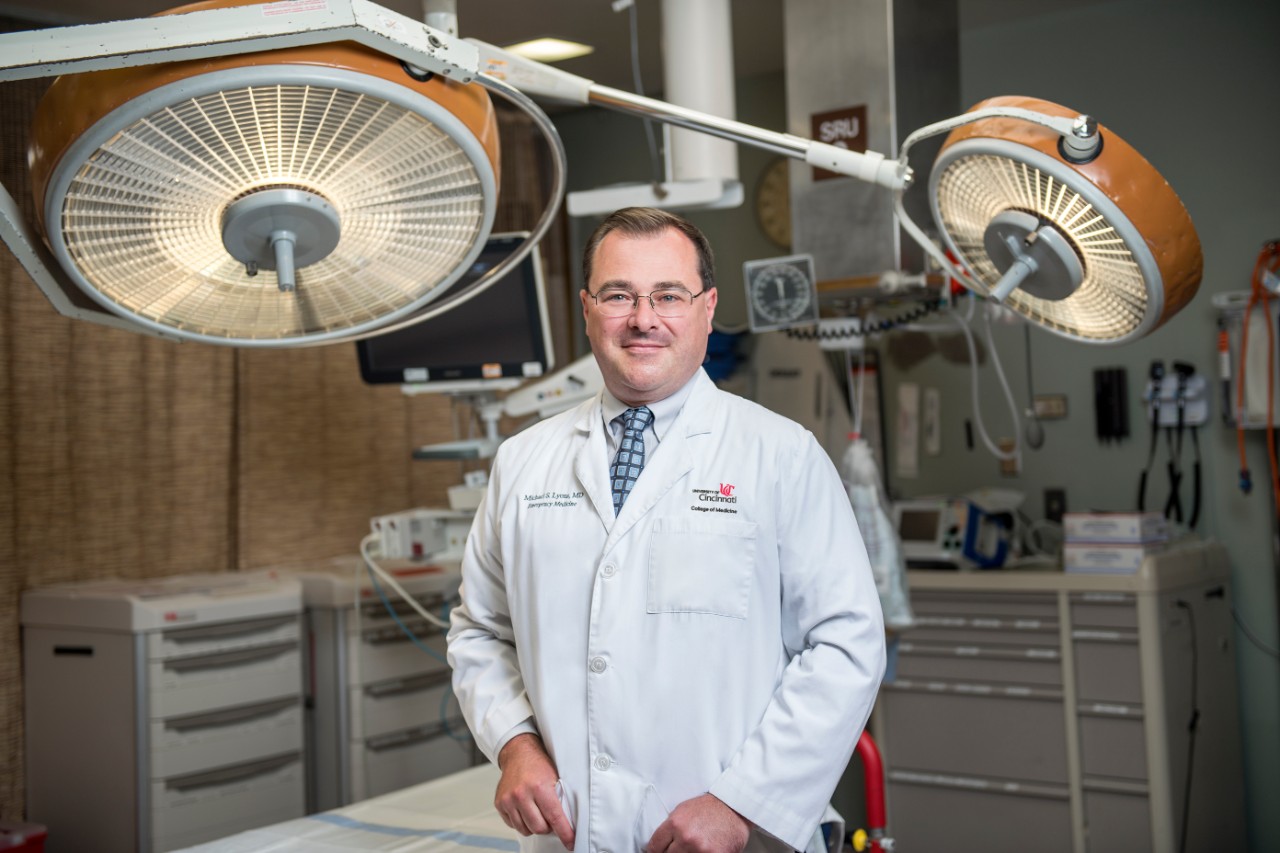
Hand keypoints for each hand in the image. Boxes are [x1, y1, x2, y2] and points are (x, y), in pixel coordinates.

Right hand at [494, 734, 575, 849]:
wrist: (518, 753)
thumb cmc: (539, 765)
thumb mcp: (555, 778)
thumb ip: (560, 800)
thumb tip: (568, 822)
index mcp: (539, 787)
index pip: (555, 818)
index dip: (565, 833)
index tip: (570, 843)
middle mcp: (522, 794)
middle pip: (539, 828)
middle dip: (547, 826)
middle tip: (549, 815)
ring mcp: (509, 800)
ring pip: (525, 829)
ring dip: (533, 825)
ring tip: (536, 810)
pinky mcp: (500, 803)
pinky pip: (513, 825)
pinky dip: (521, 821)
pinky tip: (525, 808)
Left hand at [646, 794, 749, 852]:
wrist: (733, 806)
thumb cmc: (709, 808)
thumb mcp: (682, 810)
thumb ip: (669, 829)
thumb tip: (658, 845)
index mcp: (675, 824)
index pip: (654, 847)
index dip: (656, 851)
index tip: (659, 851)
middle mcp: (686, 837)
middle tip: (679, 849)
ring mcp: (700, 848)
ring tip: (693, 848)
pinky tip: (704, 850)